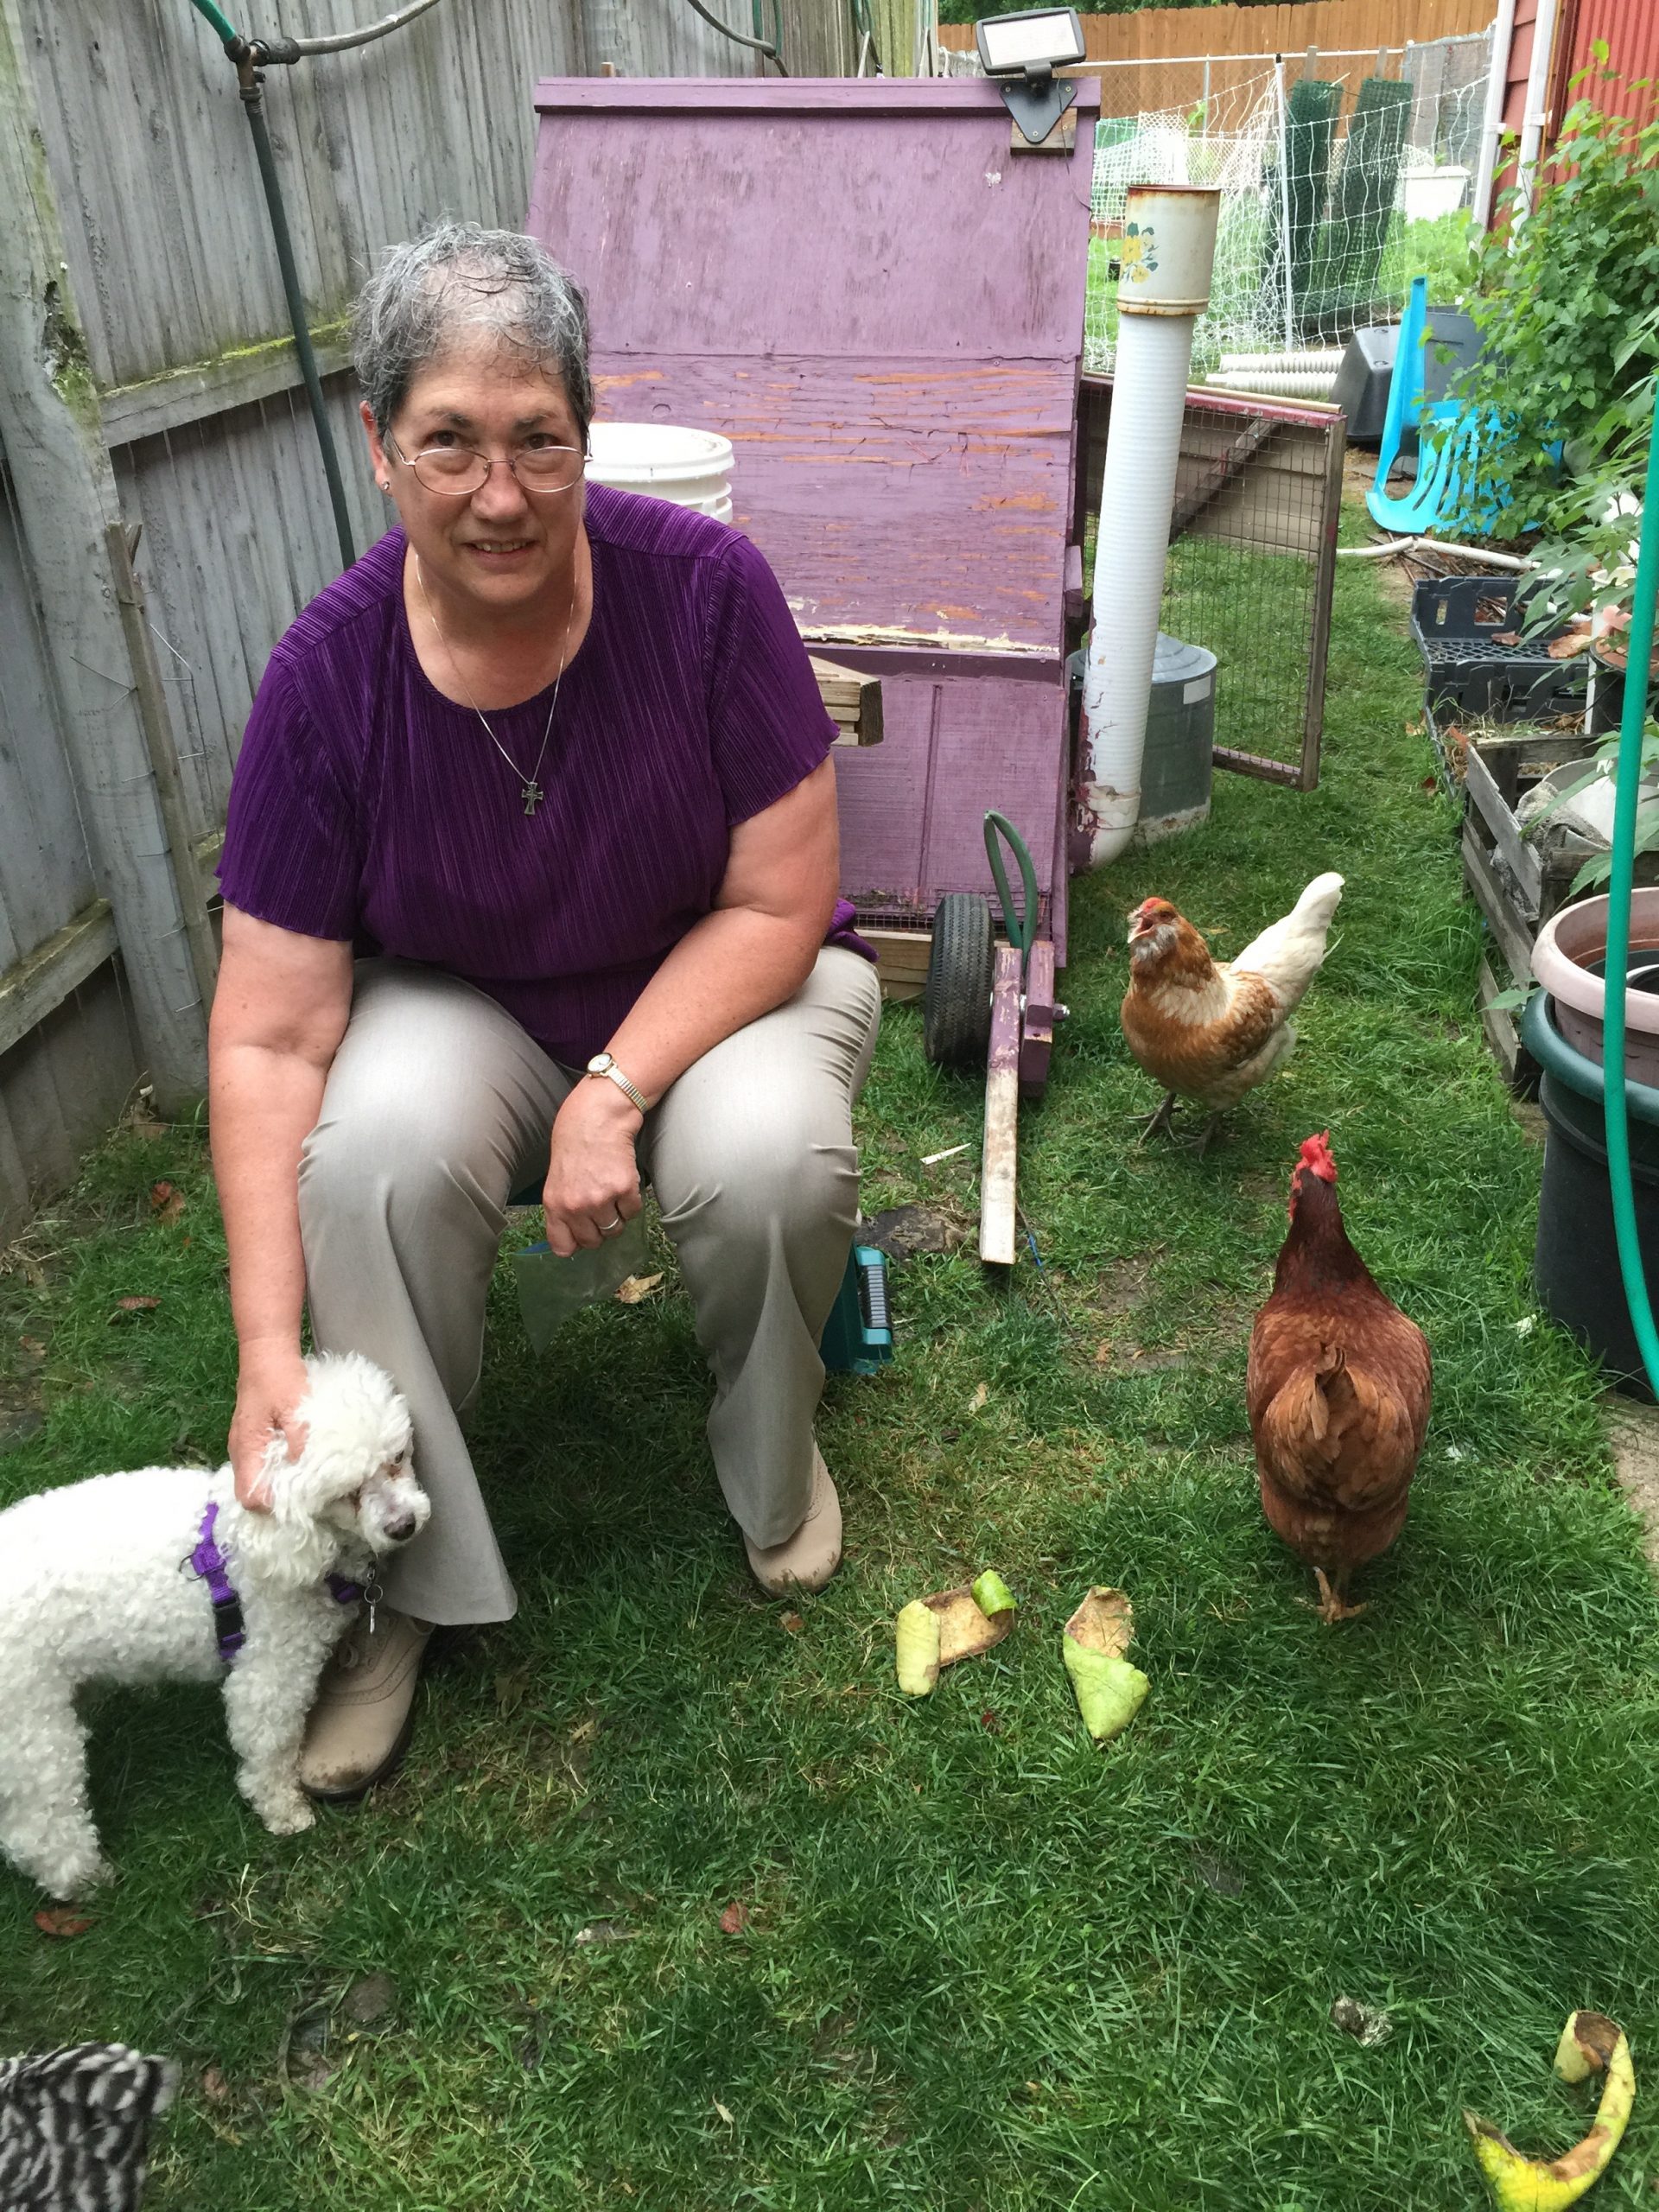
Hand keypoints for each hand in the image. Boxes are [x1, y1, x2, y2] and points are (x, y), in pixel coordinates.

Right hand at [229, 1338, 310, 1510]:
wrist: (266, 1353)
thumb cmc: (281, 1379)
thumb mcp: (297, 1410)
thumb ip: (299, 1442)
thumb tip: (304, 1473)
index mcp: (247, 1448)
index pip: (249, 1497)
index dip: (273, 1505)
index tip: (300, 1502)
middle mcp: (239, 1452)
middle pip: (249, 1493)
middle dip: (275, 1500)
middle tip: (306, 1496)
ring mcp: (242, 1445)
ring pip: (253, 1480)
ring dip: (275, 1485)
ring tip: (303, 1482)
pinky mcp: (250, 1438)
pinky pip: (257, 1466)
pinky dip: (273, 1471)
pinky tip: (294, 1464)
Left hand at [543, 1077, 643, 1255]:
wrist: (597, 1117)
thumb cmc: (575, 1144)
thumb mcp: (556, 1179)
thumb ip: (563, 1209)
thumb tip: (575, 1238)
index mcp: (554, 1205)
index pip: (562, 1246)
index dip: (576, 1244)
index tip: (583, 1235)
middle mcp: (575, 1206)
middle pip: (593, 1241)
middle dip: (599, 1229)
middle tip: (601, 1207)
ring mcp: (600, 1199)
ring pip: (615, 1229)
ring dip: (617, 1215)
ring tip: (611, 1192)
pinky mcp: (624, 1189)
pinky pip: (633, 1212)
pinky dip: (632, 1201)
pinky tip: (623, 1181)